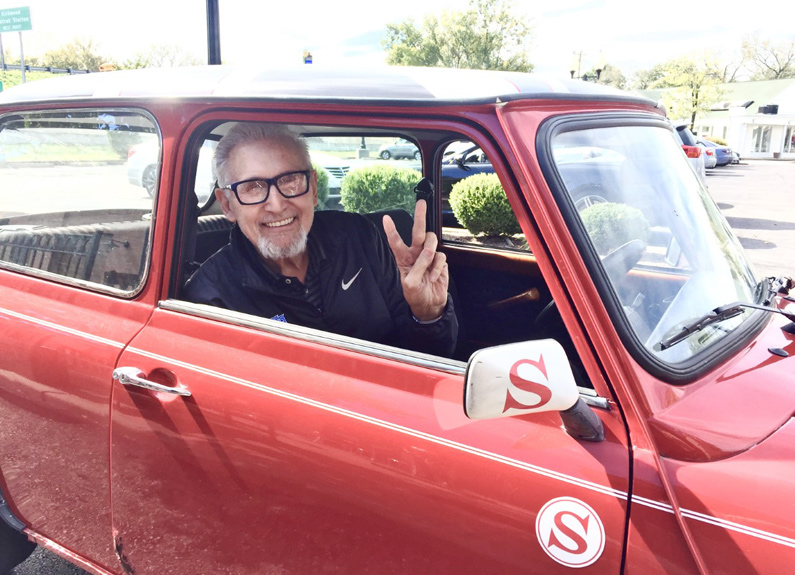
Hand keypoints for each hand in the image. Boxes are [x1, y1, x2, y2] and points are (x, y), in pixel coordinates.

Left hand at [383, 200, 448, 320]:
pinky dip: (437, 267)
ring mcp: (428, 256)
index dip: (391, 230)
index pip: (396, 242)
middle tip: (421, 203)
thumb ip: (417, 268)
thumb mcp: (410, 284)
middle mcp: (415, 254)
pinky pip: (440, 256)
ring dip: (429, 252)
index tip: (386, 218)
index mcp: (403, 258)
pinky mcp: (440, 262)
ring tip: (428, 266)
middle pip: (417, 231)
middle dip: (419, 216)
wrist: (429, 303)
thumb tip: (428, 253)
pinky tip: (433, 277)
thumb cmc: (415, 293)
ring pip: (431, 241)